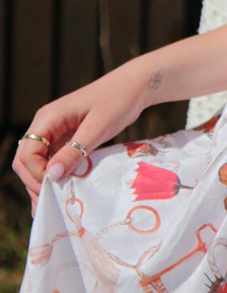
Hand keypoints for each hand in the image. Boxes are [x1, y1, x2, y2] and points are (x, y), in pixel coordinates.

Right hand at [13, 60, 152, 209]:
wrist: (134, 87)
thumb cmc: (117, 101)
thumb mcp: (98, 128)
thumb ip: (74, 151)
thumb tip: (52, 175)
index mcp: (48, 118)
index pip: (27, 152)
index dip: (36, 173)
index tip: (54, 189)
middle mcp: (46, 125)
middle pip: (27, 159)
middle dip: (35, 182)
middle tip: (50, 204)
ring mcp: (55, 131)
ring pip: (38, 161)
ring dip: (44, 181)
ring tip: (54, 205)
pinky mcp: (67, 137)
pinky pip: (54, 159)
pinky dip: (56, 174)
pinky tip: (63, 191)